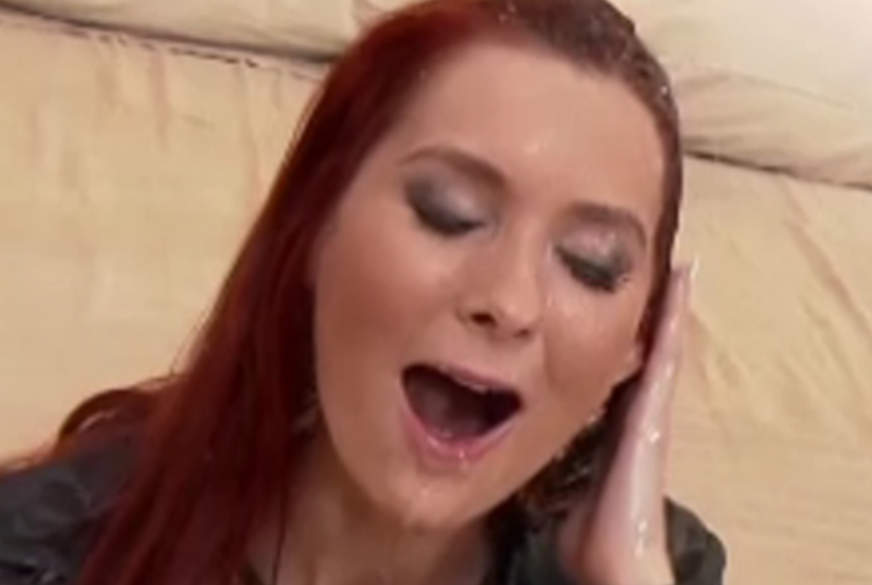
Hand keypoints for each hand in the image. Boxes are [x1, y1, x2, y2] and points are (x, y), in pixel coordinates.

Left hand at [558, 266, 692, 584]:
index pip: (618, 371)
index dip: (626, 341)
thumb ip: (551, 461)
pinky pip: (666, 351)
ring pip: (660, 345)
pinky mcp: (657, 407)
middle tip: (661, 266)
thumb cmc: (590, 529)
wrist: (616, 554)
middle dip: (651, 314)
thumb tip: (515, 453)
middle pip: (644, 351)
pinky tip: (679, 278)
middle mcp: (638, 410)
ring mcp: (652, 407)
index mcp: (614, 424)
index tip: (621, 304)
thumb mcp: (563, 481)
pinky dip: (673, 316)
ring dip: (667, 308)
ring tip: (675, 263)